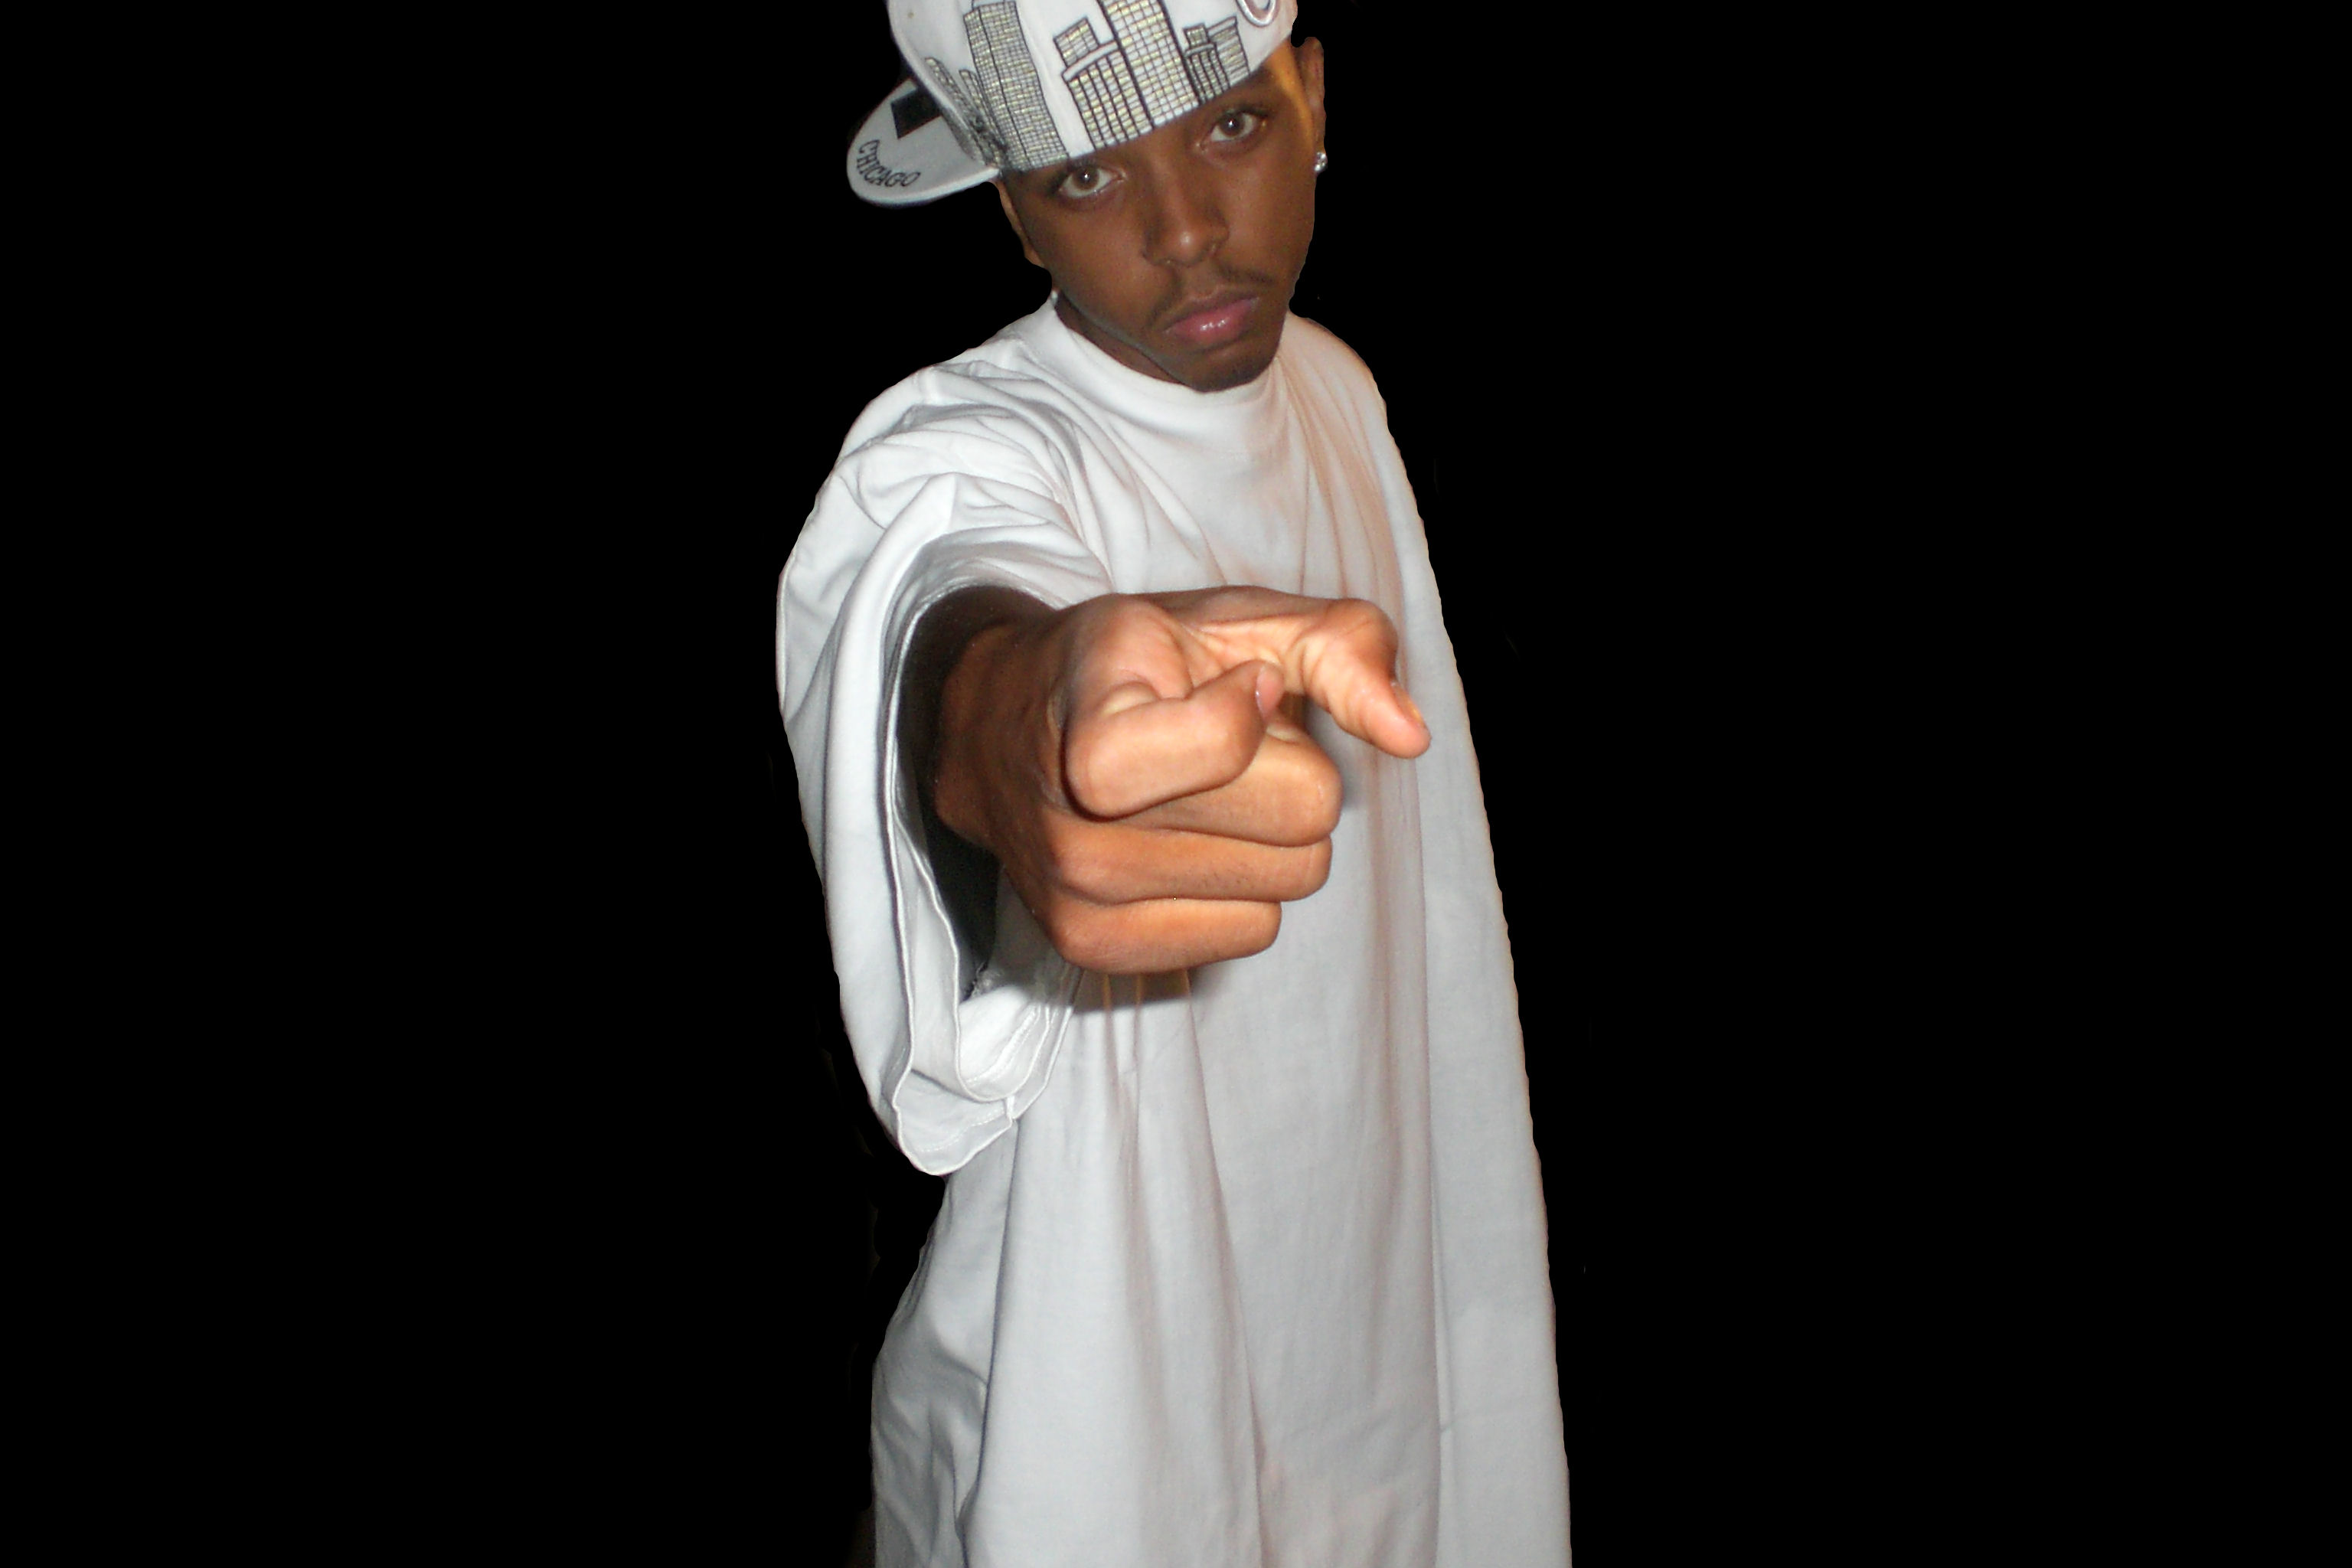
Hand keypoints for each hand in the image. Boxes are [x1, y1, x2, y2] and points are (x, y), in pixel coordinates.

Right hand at [931, 587, 1428, 972]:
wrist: (999, 730)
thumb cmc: (1138, 666)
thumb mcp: (1235, 619)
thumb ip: (1339, 646)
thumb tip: (1412, 737)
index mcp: (1091, 725)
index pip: (1233, 743)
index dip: (1255, 704)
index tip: (1219, 685)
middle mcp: (1073, 824)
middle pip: (1301, 821)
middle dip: (1289, 773)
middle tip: (1221, 746)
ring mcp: (1078, 898)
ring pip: (1286, 886)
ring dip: (1269, 834)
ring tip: (1201, 793)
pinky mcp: (1094, 951)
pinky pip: (1253, 933)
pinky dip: (1242, 888)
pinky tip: (1184, 844)